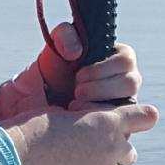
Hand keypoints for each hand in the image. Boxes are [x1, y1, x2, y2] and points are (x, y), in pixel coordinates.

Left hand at [0, 28, 142, 118]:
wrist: (32, 106)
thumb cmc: (46, 75)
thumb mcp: (52, 49)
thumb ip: (65, 36)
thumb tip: (76, 51)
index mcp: (114, 61)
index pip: (127, 60)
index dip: (104, 67)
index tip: (79, 74)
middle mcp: (121, 84)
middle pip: (132, 83)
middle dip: (102, 87)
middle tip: (77, 91)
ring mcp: (120, 108)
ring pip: (129, 106)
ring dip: (101, 104)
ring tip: (75, 106)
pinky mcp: (114, 128)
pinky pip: (121, 127)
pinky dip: (99, 121)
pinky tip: (78, 120)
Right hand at [0, 100, 158, 164]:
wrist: (19, 156)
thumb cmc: (34, 130)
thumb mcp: (62, 112)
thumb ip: (84, 121)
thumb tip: (82, 128)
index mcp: (107, 121)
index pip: (143, 118)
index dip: (143, 119)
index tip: (144, 120)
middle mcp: (112, 146)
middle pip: (130, 153)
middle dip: (115, 154)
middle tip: (92, 153)